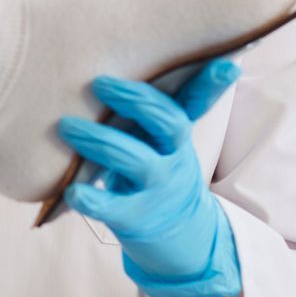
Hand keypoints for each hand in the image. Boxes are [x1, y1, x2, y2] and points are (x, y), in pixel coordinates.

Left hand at [57, 59, 243, 296]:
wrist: (176, 235)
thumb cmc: (154, 169)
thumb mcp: (159, 141)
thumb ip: (146, 110)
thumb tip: (109, 61)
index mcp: (177, 135)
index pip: (197, 103)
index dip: (212, 84)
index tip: (228, 66)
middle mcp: (173, 158)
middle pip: (168, 125)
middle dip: (136, 101)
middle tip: (100, 83)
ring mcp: (156, 189)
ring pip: (136, 161)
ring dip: (100, 142)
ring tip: (67, 126)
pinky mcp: (134, 217)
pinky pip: (113, 207)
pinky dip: (91, 199)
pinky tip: (73, 192)